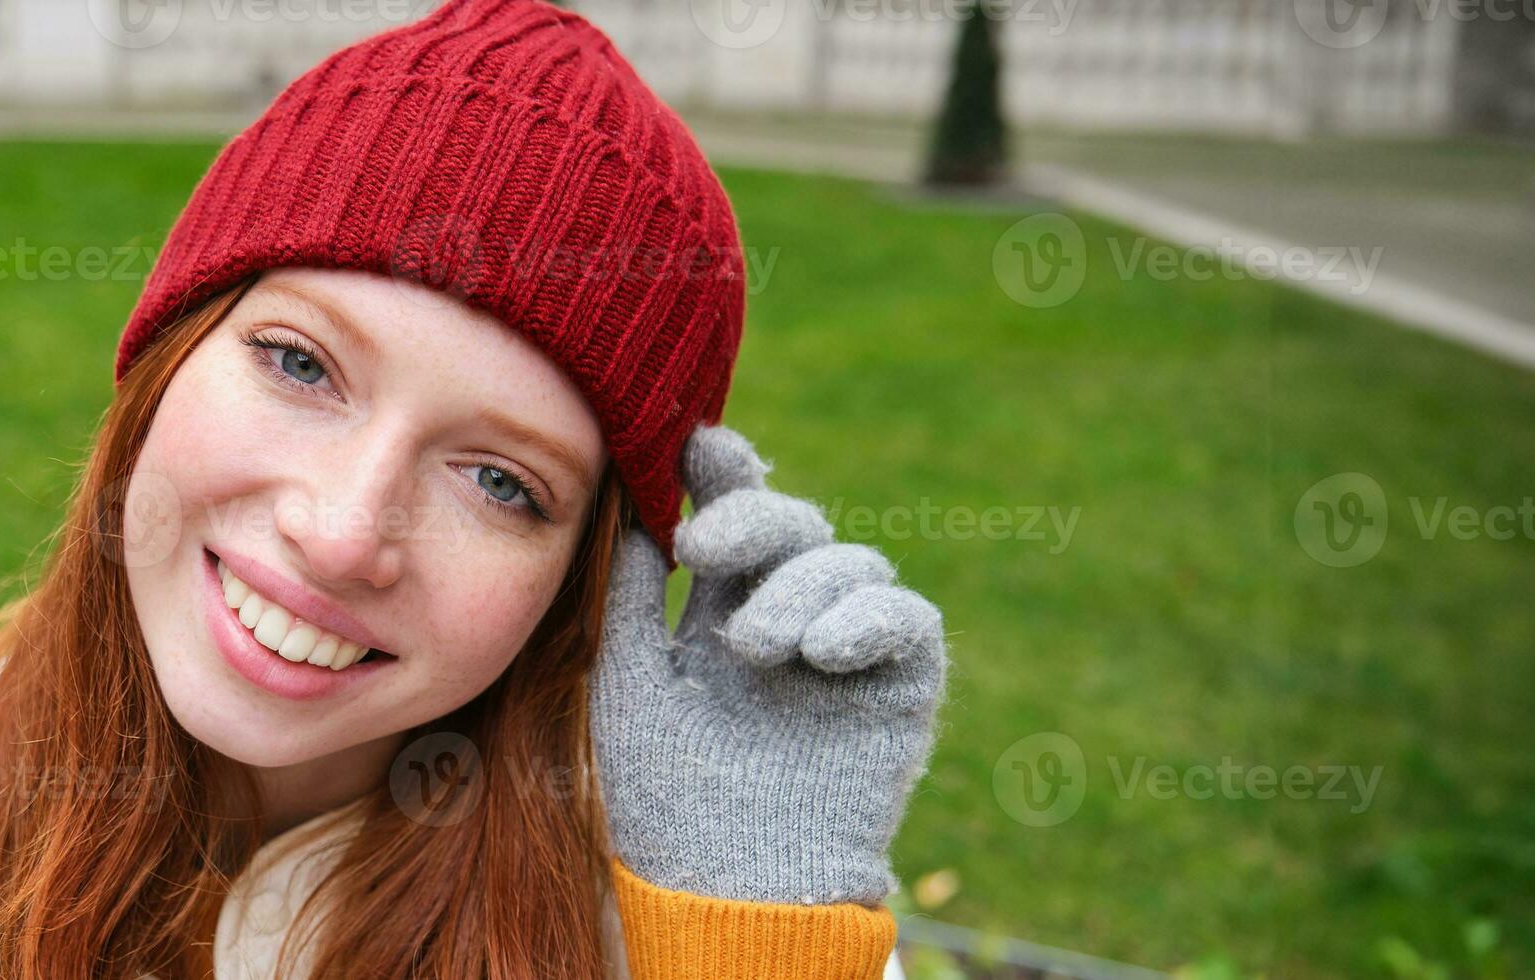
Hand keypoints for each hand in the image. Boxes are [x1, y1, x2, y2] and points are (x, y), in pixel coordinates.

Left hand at [590, 426, 946, 905]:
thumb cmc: (668, 791)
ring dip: (797, 587)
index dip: (725, 473)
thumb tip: (628, 499)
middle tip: (702, 547)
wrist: (728, 882)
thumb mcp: (631, 678)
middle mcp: (792, 614)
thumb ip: (633, 593)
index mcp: (726, 607)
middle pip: (793, 522)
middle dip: (750, 519)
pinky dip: (865, 618)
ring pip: (848, 561)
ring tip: (754, 646)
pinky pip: (906, 616)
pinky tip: (818, 652)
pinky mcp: (902, 681)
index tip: (697, 445)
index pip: (735, 518)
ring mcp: (848, 645)